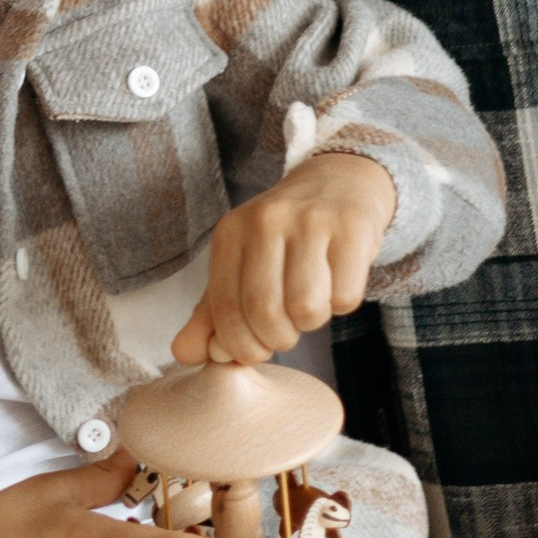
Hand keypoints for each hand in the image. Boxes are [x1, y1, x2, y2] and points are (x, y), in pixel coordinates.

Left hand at [171, 150, 398, 364]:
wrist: (338, 183)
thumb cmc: (284, 237)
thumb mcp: (240, 265)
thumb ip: (211, 314)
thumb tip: (184, 354)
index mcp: (230, 231)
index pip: (225, 308)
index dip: (240, 345)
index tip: (256, 349)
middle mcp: (266, 220)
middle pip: (265, 312)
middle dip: (277, 339)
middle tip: (286, 330)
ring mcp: (311, 221)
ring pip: (306, 308)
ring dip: (311, 322)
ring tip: (310, 303)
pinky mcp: (353, 228)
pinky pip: (345, 298)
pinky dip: (342, 305)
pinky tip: (336, 282)